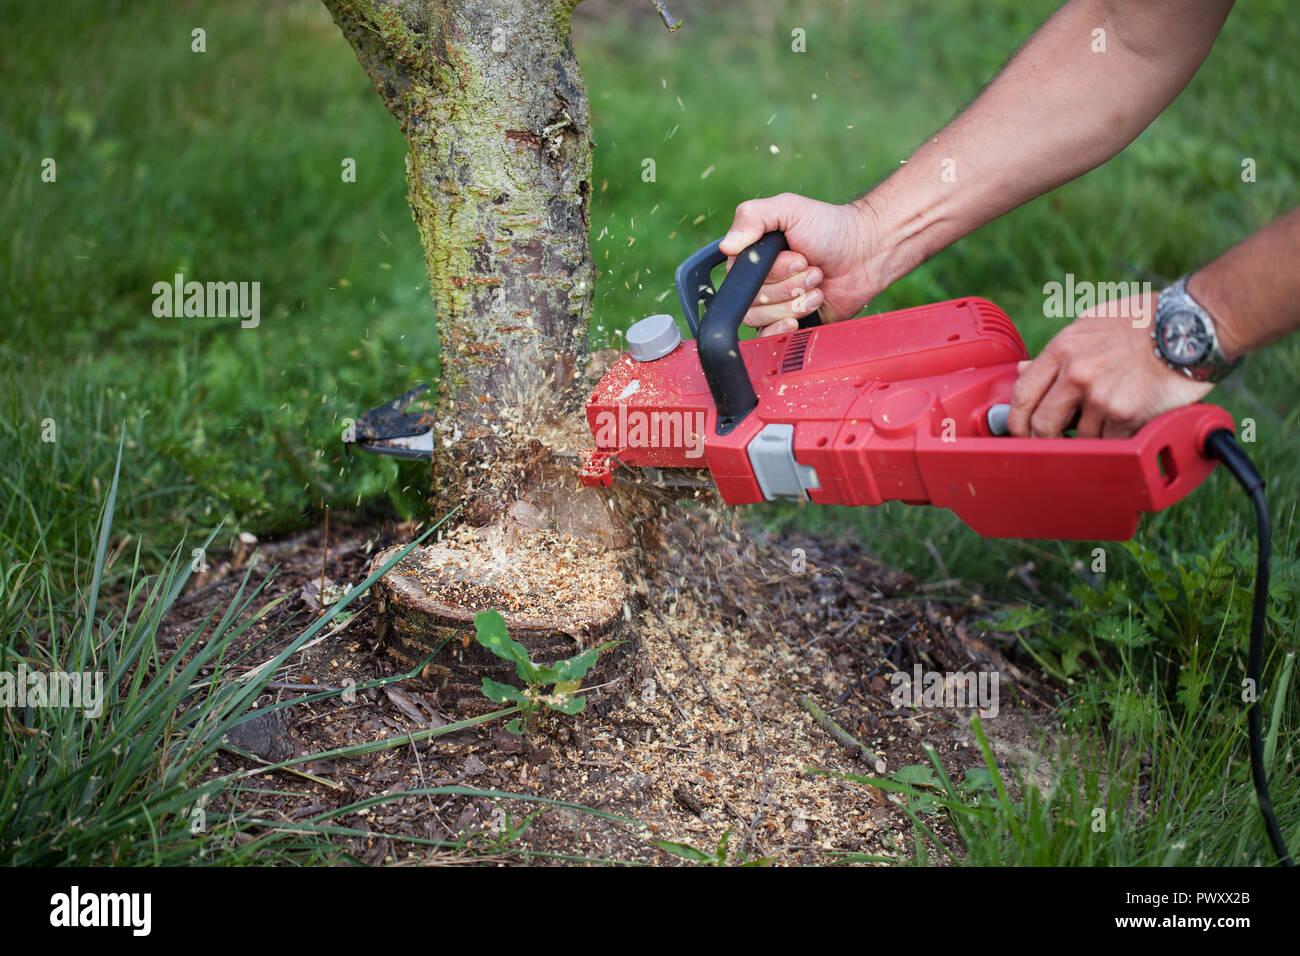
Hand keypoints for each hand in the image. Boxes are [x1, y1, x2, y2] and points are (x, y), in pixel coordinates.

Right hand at [718, 193, 878, 335]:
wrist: (866, 254)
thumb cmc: (830, 227)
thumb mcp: (789, 208)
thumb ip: (752, 217)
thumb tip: (726, 246)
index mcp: (753, 256)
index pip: (740, 277)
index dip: (769, 272)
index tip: (798, 258)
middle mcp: (760, 280)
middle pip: (752, 300)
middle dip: (788, 286)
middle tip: (814, 270)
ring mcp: (774, 303)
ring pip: (762, 318)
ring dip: (795, 303)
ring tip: (818, 286)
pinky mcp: (789, 322)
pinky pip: (768, 337)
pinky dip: (782, 329)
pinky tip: (798, 318)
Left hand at [1008, 291, 1212, 438]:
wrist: (1192, 323)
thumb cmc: (1144, 321)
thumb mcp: (1089, 325)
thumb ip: (1055, 353)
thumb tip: (1022, 370)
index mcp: (1062, 350)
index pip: (1021, 395)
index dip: (1016, 421)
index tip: (1021, 432)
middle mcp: (1076, 373)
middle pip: (1042, 424)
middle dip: (1047, 439)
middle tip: (1058, 441)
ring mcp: (1101, 395)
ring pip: (1081, 437)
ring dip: (1093, 437)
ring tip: (1112, 417)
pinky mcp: (1127, 413)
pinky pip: (1111, 442)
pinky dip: (1118, 440)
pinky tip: (1130, 422)